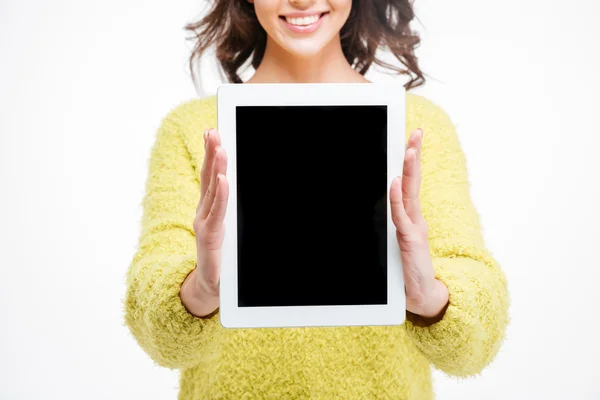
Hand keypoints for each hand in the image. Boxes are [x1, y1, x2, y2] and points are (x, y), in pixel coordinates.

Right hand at [181, 128, 227, 317]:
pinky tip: (224, 179)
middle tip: (213, 131)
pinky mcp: (210, 235)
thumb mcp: (226, 228)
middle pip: (208, 177)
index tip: (212, 133)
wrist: (211, 286)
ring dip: (216, 167)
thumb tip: (236, 185)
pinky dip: (221, 195)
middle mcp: (204, 212)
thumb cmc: (221, 256)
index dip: (210, 155)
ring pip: (212, 190)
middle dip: (211, 152)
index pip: (210, 177)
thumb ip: (229, 209)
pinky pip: (217, 212)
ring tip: (220, 147)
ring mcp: (205, 222)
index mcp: (209, 208)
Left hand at [390, 128, 448, 321]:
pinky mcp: (410, 240)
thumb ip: (394, 221)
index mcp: (411, 217)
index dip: (410, 162)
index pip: (409, 183)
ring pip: (409, 193)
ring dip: (409, 169)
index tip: (409, 141)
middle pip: (413, 181)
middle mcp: (414, 218)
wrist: (422, 295)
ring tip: (410, 148)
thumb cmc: (407, 269)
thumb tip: (386, 200)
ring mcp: (413, 227)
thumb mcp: (399, 241)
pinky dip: (397, 198)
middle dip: (414, 155)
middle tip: (416, 133)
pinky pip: (400, 215)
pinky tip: (395, 182)